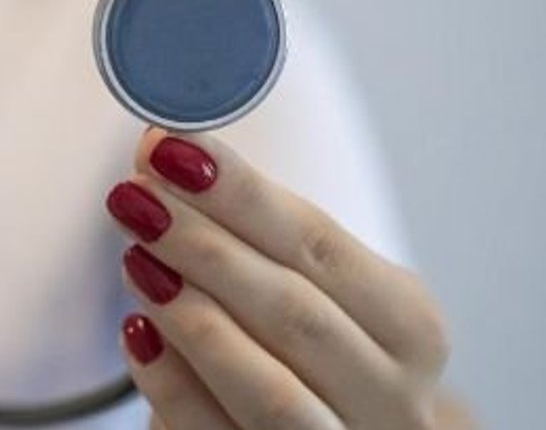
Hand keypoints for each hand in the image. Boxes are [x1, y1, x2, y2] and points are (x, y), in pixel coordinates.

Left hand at [107, 128, 455, 429]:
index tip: (170, 148)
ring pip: (272, 393)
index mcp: (409, 326)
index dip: (240, 193)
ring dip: (194, 318)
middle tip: (136, 197)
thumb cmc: (309, 351)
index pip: (320, 245)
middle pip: (296, 315)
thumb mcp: (304, 284)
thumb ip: (242, 225)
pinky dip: (174, 386)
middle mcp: (394, 398)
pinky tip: (136, 334)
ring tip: (135, 256)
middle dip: (206, 248)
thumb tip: (160, 148)